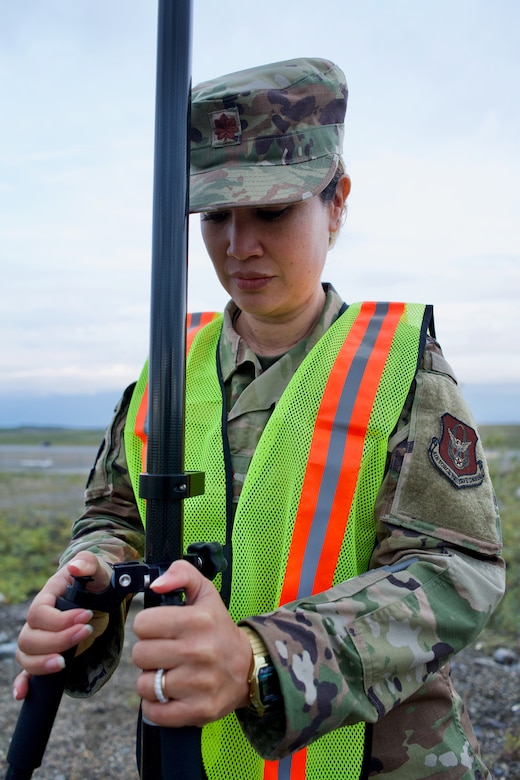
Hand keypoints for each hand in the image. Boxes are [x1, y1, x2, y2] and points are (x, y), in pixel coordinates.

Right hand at [13, 552, 110, 699]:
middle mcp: (39, 619)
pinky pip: (27, 670)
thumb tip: (75, 568)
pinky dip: (23, 682)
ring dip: (42, 663)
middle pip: (30, 638)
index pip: (39, 613)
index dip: (59, 620)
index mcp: (47, 597)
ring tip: (64, 663)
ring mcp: (41, 637)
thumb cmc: (98, 580)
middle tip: (86, 632)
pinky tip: (23, 694)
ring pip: (26, 655)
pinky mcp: (48, 652)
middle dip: (56, 641)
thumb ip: (88, 563)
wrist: (102, 594)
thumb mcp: (98, 569)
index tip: (87, 616)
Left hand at [132, 559, 251, 726]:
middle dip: (150, 653)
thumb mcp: (205, 593)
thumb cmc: (218, 629)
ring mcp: (198, 684)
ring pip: (144, 684)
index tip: (162, 630)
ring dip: (152, 680)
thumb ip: (181, 574)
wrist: (248, 668)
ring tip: (170, 673)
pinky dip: (156, 705)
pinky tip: (170, 693)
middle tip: (167, 652)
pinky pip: (154, 711)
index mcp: (198, 620)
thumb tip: (156, 584)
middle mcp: (198, 651)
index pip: (143, 623)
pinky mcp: (198, 710)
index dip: (149, 626)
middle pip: (140, 654)